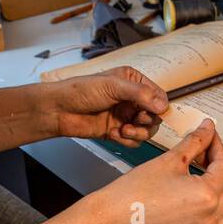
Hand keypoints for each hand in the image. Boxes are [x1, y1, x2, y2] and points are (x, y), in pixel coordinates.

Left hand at [46, 67, 168, 146]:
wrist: (59, 110)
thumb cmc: (81, 91)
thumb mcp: (113, 86)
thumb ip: (140, 94)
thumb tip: (162, 105)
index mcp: (133, 82)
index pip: (159, 96)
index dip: (158, 107)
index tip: (150, 112)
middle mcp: (131, 99)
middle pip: (155, 116)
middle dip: (147, 122)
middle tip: (135, 121)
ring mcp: (125, 116)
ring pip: (146, 131)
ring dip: (137, 133)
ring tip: (124, 130)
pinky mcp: (118, 132)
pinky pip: (133, 141)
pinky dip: (126, 141)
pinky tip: (112, 133)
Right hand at [93, 119, 222, 223]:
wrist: (112, 219)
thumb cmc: (135, 191)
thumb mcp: (168, 160)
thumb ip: (194, 142)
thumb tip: (207, 128)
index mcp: (206, 194)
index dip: (217, 147)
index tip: (209, 138)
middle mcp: (209, 218)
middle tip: (206, 159)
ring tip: (210, 187)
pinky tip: (211, 216)